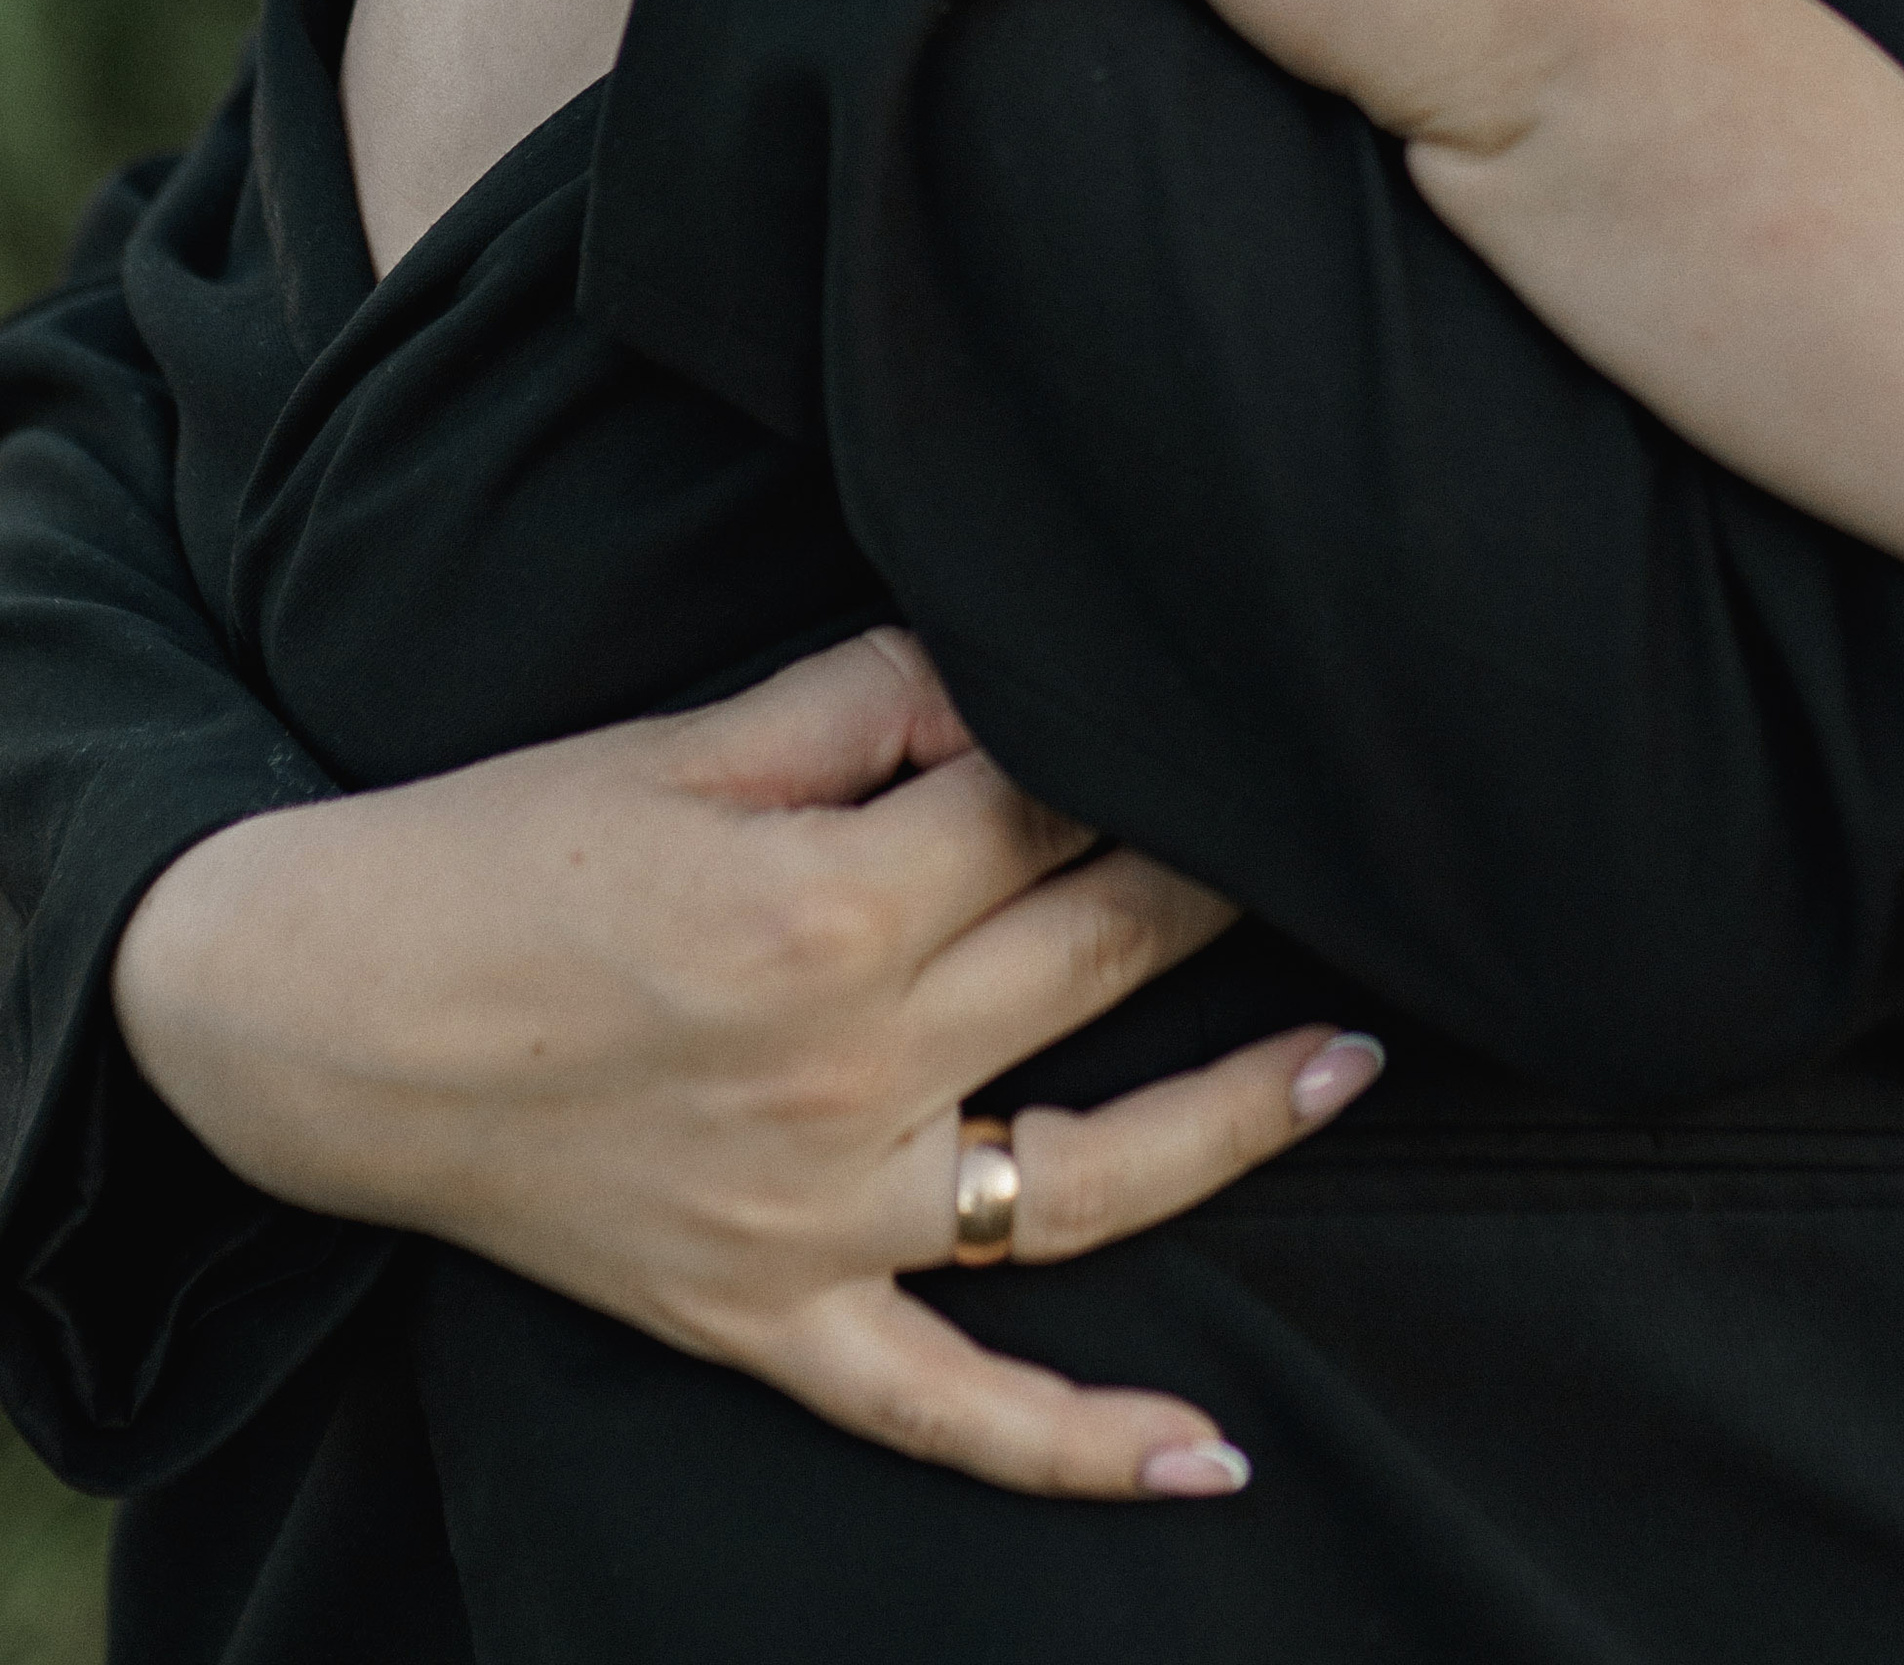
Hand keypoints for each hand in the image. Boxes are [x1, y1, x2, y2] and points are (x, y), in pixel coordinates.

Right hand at [113, 631, 1381, 1497]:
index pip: (1046, 808)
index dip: (1120, 745)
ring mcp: (818, 1219)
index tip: (1198, 706)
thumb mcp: (685, 740)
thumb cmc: (500, 854)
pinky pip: (945, 1408)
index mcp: (830, 909)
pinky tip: (1210, 1458)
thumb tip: (1012, 676)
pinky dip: (1078, 1449)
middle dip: (1212, 880)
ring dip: (1234, 1121)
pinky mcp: (766, 1319)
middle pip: (1094, 958)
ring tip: (1355, 1058)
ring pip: (1083, 1179)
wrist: (318, 1018)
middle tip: (1321, 828)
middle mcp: (850, 1074)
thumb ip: (870, 700)